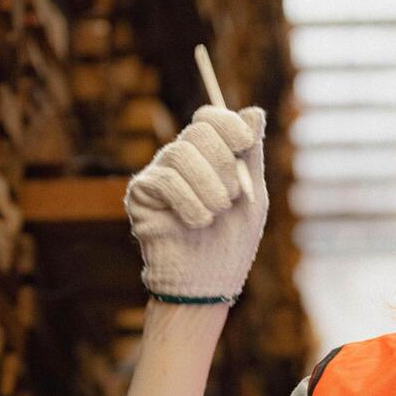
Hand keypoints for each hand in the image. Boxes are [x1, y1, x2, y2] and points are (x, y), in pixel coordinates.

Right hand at [124, 105, 267, 301]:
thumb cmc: (230, 243)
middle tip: (230, 199)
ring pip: (181, 153)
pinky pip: (165, 179)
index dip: (228, 124)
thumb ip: (250, 155)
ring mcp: (158, 174)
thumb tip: (254, 111)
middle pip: (198, 130)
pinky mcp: (140, 194)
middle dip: (223, 165)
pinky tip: (196, 223)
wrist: (207, 284)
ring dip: (209, 188)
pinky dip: (189, 202)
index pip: (209, 117)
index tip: (246, 143)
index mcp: (207, 156)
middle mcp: (180, 159)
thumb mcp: (252, 195)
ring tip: (214, 215)